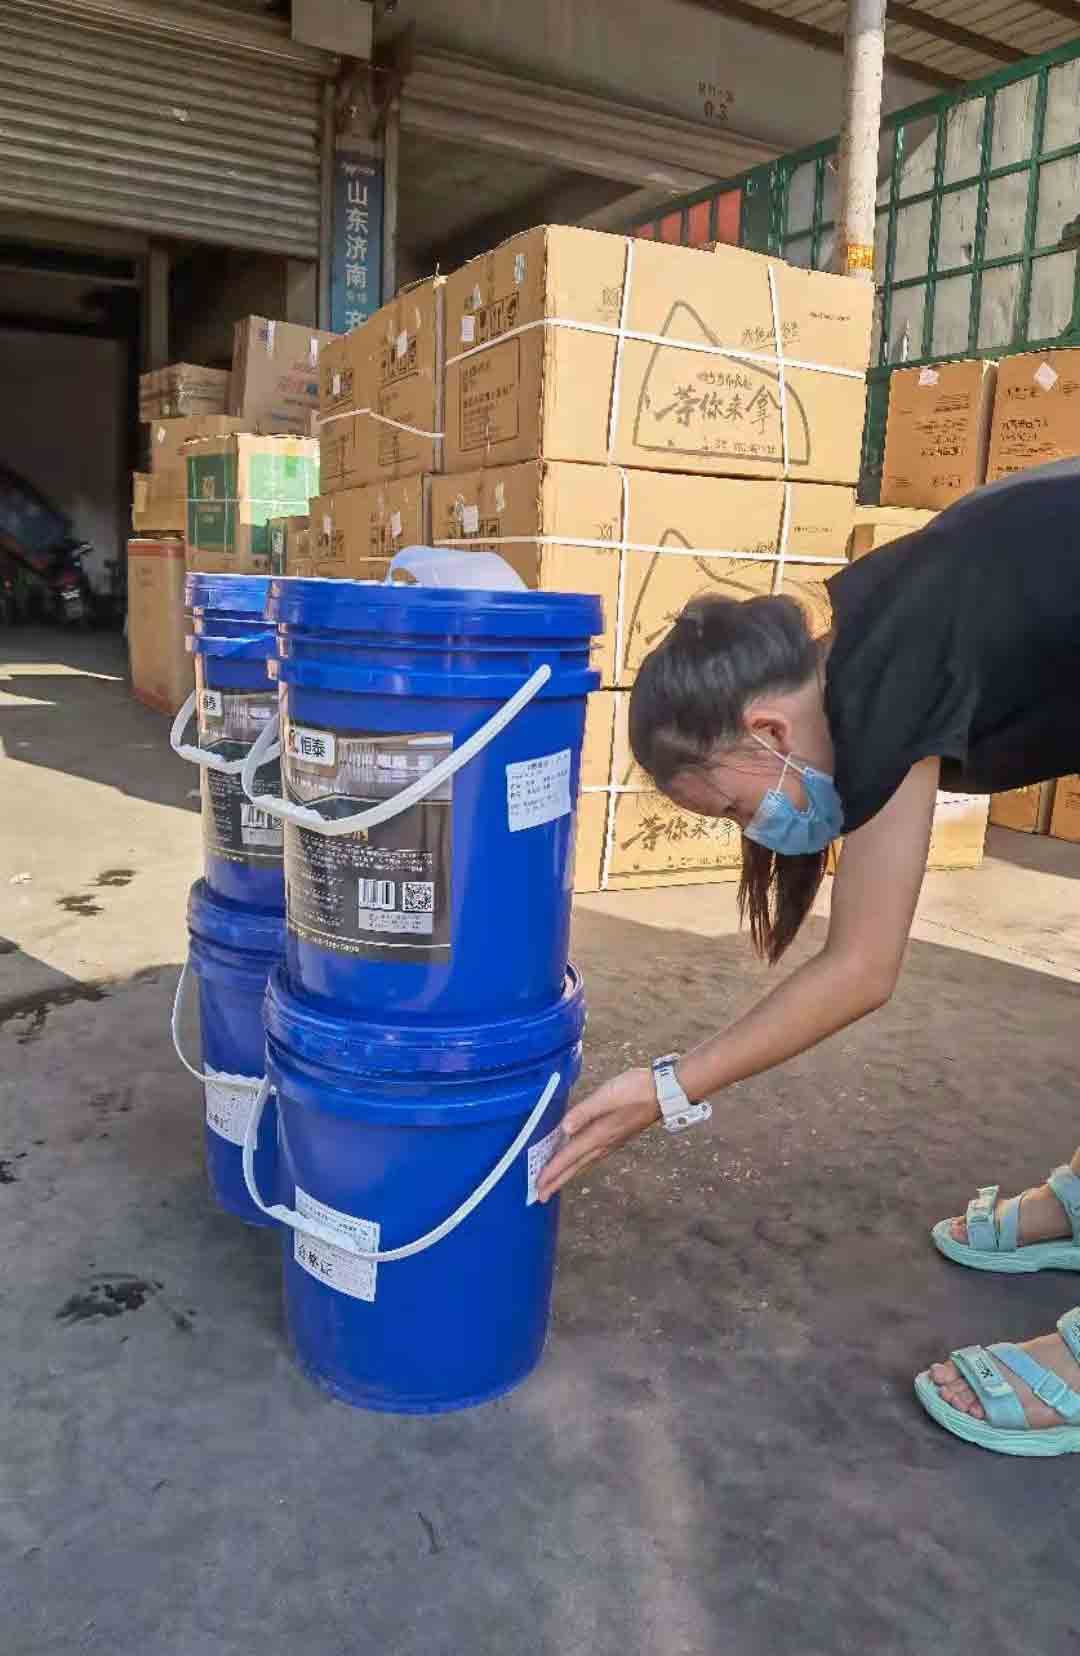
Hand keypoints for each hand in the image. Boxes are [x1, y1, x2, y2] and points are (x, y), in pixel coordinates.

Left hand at [536, 1067, 660, 1202]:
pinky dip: (580, 1164)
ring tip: (554, 1184)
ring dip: (567, 1175)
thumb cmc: (636, 1091)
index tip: (538, 1187)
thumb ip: (584, 1112)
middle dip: (556, 1181)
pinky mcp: (616, 1137)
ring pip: (583, 1164)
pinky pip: (592, 1157)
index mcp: (598, 1134)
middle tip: (540, 1196)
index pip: (569, 1156)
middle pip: (575, 1167)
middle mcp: (603, 1143)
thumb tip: (564, 1128)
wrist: (664, 1092)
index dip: (552, 1171)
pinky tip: (578, 1162)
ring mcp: (611, 1142)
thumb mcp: (606, 1096)